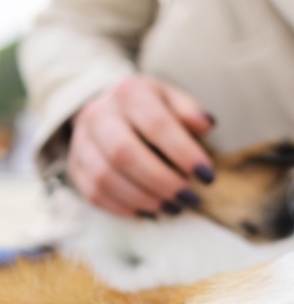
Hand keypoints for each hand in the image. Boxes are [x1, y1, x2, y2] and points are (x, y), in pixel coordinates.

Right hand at [68, 74, 215, 216]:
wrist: (111, 110)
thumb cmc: (153, 109)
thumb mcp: (174, 100)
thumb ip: (191, 112)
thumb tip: (206, 124)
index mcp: (129, 93)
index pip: (156, 123)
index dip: (183, 152)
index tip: (207, 175)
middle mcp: (99, 114)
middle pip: (125, 153)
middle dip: (162, 181)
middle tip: (190, 198)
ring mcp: (82, 141)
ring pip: (106, 177)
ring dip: (144, 199)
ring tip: (173, 207)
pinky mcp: (76, 166)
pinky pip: (94, 193)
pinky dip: (124, 207)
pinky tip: (149, 210)